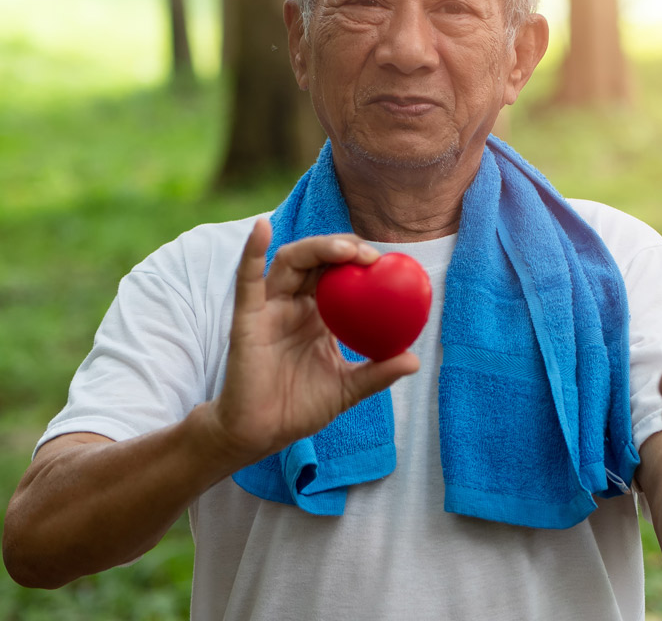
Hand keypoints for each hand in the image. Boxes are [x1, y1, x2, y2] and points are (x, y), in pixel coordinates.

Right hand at [208, 218, 419, 462]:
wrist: (262, 433)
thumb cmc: (301, 408)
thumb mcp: (348, 388)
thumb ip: (378, 373)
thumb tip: (415, 360)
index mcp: (319, 314)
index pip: (341, 274)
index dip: (361, 260)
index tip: (389, 263)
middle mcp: (295, 303)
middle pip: (318, 259)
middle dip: (345, 247)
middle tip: (371, 256)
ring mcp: (269, 307)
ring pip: (291, 261)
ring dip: (318, 247)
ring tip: (346, 250)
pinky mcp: (246, 317)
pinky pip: (247, 280)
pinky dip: (252, 250)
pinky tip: (262, 227)